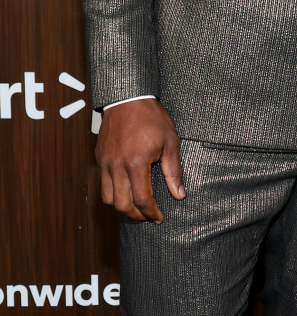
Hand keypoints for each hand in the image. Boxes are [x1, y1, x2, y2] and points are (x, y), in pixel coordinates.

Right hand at [95, 98, 184, 221]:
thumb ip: (173, 170)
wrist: (127, 98)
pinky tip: (126, 190)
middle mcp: (117, 166)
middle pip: (122, 205)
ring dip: (122, 206)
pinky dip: (113, 193)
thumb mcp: (170, 141)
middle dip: (137, 215)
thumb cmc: (151, 117)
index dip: (151, 213)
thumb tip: (179, 194)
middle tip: (149, 215)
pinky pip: (102, 184)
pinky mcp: (99, 158)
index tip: (159, 217)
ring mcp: (105, 163)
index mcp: (136, 162)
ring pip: (108, 198)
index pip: (142, 199)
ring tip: (137, 206)